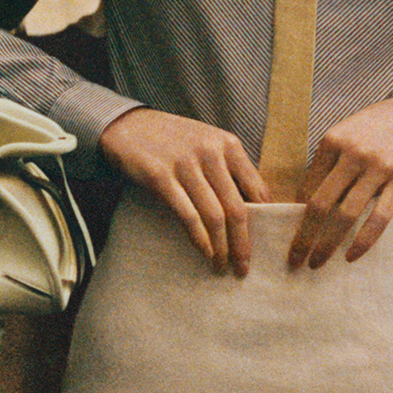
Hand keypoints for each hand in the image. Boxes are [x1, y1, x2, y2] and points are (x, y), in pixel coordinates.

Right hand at [98, 107, 269, 275]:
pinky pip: (187, 215)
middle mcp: (210, 153)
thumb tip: (253, 208)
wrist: (128, 125)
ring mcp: (185, 165)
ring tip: (221, 265)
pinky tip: (204, 252)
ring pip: (214, 216)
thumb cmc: (173, 139)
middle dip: (242, 243)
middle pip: (236, 208)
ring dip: (220, 247)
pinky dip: (199, 238)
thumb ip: (229, 168)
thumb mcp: (208, 143)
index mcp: (228, 144)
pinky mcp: (160, 177)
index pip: (257, 189)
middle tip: (243, 267)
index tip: (263, 243)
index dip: (263, 221)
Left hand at [286, 89, 392, 269]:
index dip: (295, 214)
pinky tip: (350, 257)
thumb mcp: (348, 131)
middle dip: (303, 237)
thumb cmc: (380, 125)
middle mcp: (353, 154)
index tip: (290, 233)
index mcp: (333, 140)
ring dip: (327, 245)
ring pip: (345, 216)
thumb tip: (304, 200)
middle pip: (320, 205)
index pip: (307, 186)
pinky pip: (379, 219)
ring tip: (316, 263)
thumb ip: (329, 160)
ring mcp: (379, 168)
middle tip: (293, 259)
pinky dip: (363, 242)